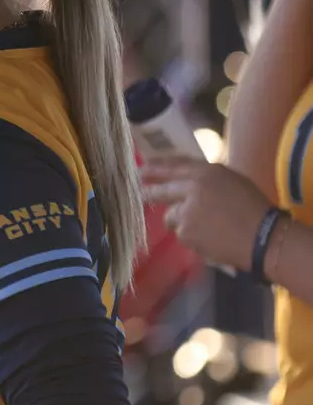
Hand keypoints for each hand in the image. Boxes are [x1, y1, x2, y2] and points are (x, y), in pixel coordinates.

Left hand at [142, 157, 269, 270]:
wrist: (262, 237)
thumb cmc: (253, 206)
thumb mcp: (231, 179)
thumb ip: (206, 176)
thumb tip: (183, 177)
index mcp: (205, 172)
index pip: (173, 167)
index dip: (155, 168)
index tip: (141, 170)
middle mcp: (191, 188)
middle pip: (161, 191)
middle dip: (149, 194)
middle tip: (142, 195)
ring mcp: (185, 212)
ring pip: (171, 216)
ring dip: (180, 220)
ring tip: (204, 226)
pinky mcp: (185, 232)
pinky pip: (181, 232)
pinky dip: (191, 236)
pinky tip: (209, 237)